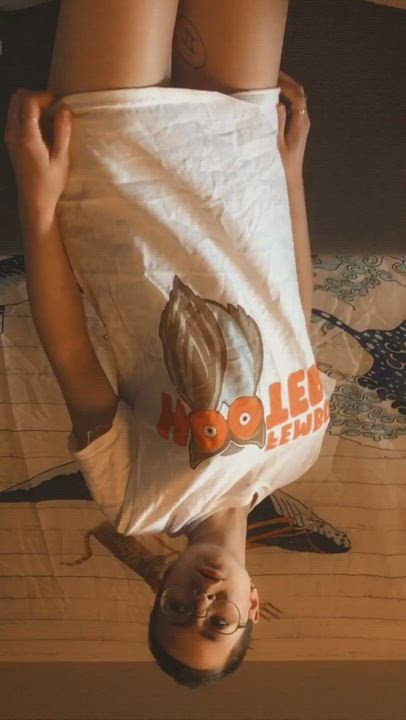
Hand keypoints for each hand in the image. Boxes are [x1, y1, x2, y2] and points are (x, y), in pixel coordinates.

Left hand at [4, 88, 71, 216]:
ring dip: (32, 104)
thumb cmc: (50, 184)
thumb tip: (65, 108)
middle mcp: (13, 134)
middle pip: (18, 98)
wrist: (33, 202)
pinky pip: (15, 116)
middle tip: (55, 108)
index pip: (28, 101)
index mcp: (26, 137)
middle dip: (37, 97)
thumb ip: (62, 132)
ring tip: (50, 117)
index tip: (60, 105)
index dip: (45, 96)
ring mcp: (10, 137)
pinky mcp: (11, 141)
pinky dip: (28, 113)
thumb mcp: (61, 159)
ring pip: (15, 105)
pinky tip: (43, 127)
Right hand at [276, 70, 310, 178]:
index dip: (286, 83)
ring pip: (294, 98)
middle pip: (298, 93)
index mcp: (300, 122)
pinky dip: (281, 98)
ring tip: (267, 80)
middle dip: (285, 81)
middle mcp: (303, 119)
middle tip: (268, 71)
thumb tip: (277, 103)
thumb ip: (277, 123)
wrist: (288, 180)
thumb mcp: (276, 144)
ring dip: (283, 88)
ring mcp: (301, 123)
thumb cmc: (280, 164)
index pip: (297, 95)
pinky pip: (290, 106)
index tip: (272, 75)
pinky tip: (269, 97)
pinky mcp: (296, 127)